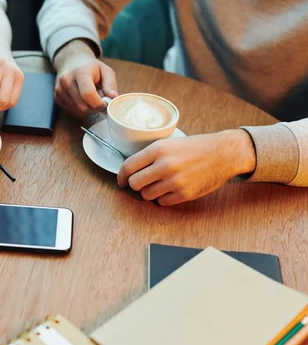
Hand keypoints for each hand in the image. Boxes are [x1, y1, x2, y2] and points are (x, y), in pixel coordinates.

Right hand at [53, 39, 117, 117]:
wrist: (71, 62)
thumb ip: (110, 84)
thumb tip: (113, 98)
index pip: (88, 95)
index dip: (99, 104)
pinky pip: (72, 111)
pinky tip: (83, 101)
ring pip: (77, 111)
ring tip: (92, 100)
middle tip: (100, 102)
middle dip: (94, 108)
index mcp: (80, 72)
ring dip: (88, 110)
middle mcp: (66, 81)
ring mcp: (59, 90)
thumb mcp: (105, 70)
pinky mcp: (57, 97)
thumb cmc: (90, 67)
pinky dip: (80, 110)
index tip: (106, 104)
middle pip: (83, 106)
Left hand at [117, 130, 256, 205]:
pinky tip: (171, 189)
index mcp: (158, 149)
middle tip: (142, 182)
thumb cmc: (196, 147)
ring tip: (160, 184)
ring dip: (150, 192)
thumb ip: (150, 154)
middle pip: (134, 184)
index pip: (128, 167)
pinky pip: (162, 202)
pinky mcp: (184, 193)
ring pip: (147, 195)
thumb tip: (130, 170)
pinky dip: (164, 198)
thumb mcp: (170, 142)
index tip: (121, 181)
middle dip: (136, 185)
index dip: (121, 176)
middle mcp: (164, 165)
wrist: (223, 153)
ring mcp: (175, 181)